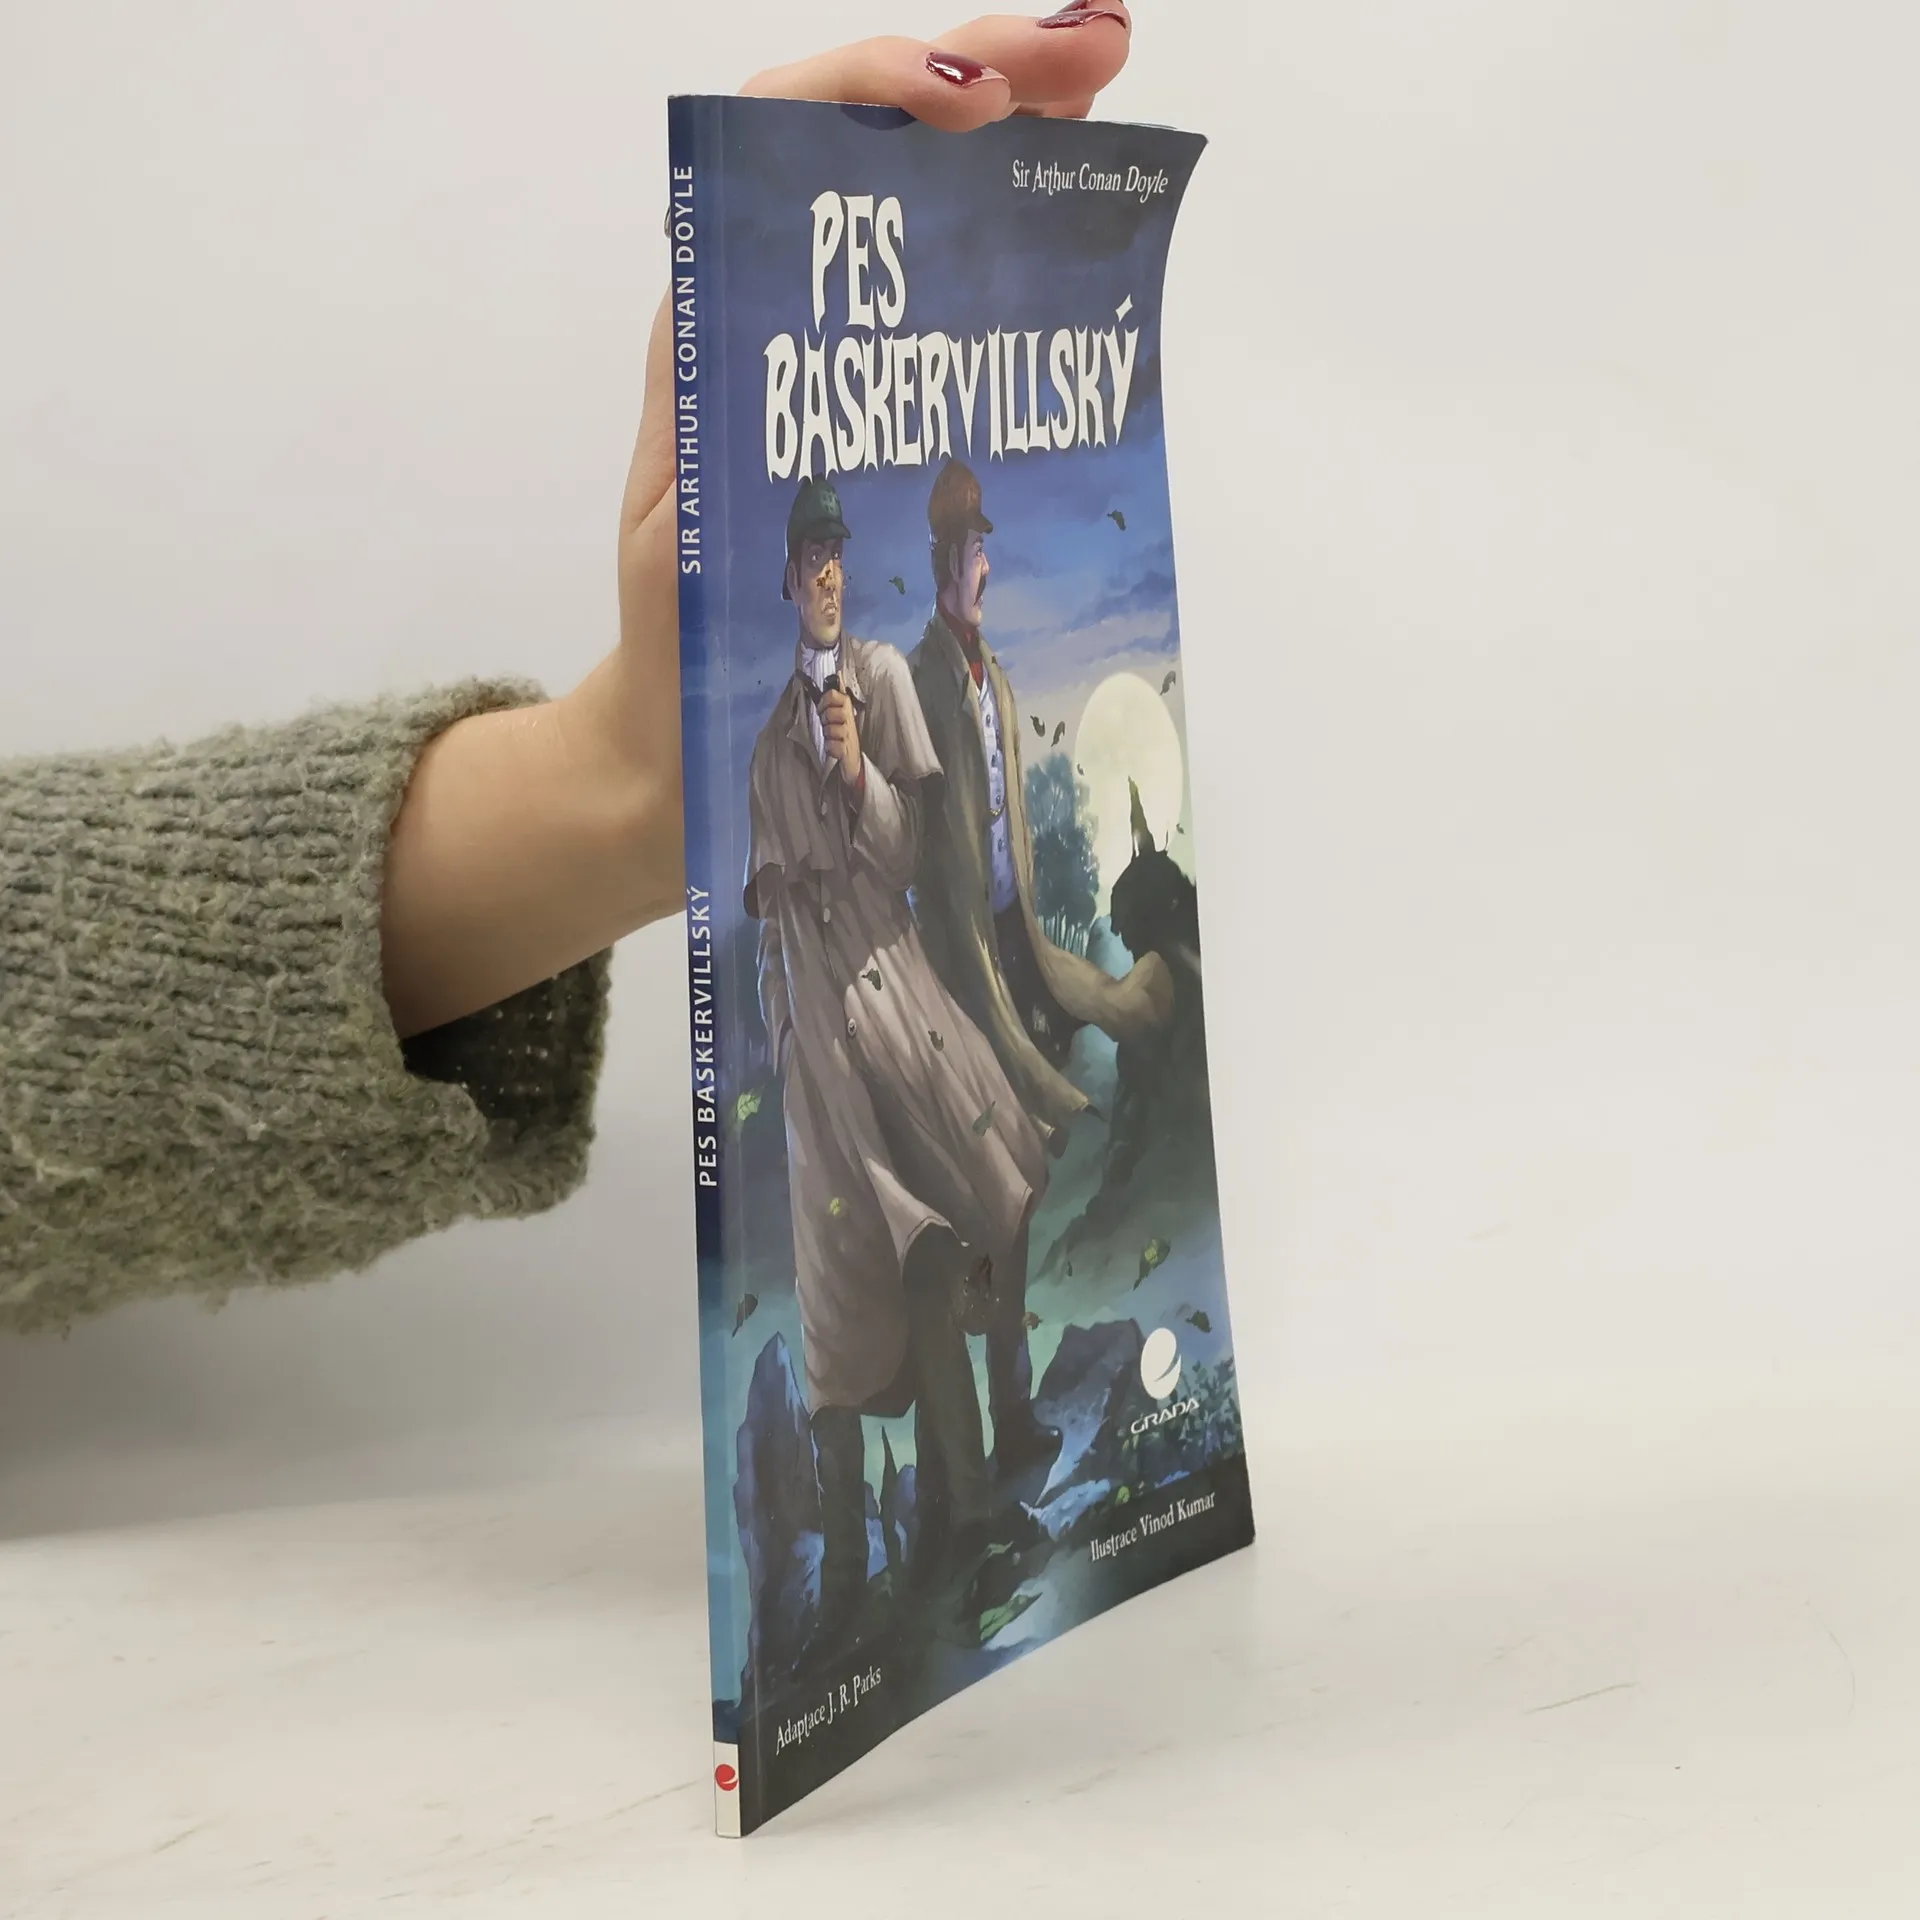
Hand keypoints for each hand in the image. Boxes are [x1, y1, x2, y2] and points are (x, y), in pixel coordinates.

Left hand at [381, 10, 1132, 1037]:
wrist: (689, 739)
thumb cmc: (675, 643)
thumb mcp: (681, 518)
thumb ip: (708, 414)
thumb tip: (730, 286)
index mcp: (717, 319)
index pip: (783, 138)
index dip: (875, 94)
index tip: (972, 105)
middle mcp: (777, 316)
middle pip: (875, 146)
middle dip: (987, 74)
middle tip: (1098, 51)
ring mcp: (840, 363)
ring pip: (923, 208)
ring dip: (1015, 130)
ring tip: (1103, 90)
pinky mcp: (884, 420)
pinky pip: (949, 304)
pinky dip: (1015, 245)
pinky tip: (1079, 219)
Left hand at [819, 688, 862, 785]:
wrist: (852, 761)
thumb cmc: (842, 736)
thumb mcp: (839, 714)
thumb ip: (836, 697)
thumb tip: (839, 673)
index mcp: (847, 709)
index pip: (836, 695)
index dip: (826, 700)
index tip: (822, 708)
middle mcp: (850, 720)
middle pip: (831, 712)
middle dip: (825, 719)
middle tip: (828, 725)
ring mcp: (849, 735)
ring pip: (830, 729)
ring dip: (828, 735)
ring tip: (833, 738)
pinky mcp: (846, 750)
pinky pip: (832, 745)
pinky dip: (830, 748)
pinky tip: (835, 749)